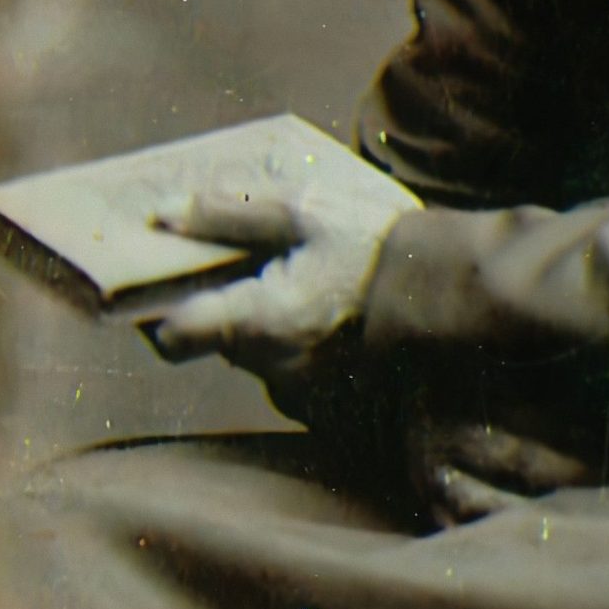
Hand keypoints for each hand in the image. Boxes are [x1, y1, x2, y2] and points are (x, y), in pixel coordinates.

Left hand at [149, 171, 413, 378]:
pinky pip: (289, 367)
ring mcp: (301, 386)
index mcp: (257, 321)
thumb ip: (229, 216)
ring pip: (253, 354)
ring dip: (262, 322)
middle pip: (214, 342)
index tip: (168, 285)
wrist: (450, 293)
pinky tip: (325, 308)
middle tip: (247, 265)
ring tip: (299, 280)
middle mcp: (271, 365)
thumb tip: (165, 216)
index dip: (158, 314)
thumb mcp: (303, 213)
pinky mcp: (328, 395)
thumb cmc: (376, 249)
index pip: (170, 338)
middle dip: (222, 306)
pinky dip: (295, 340)